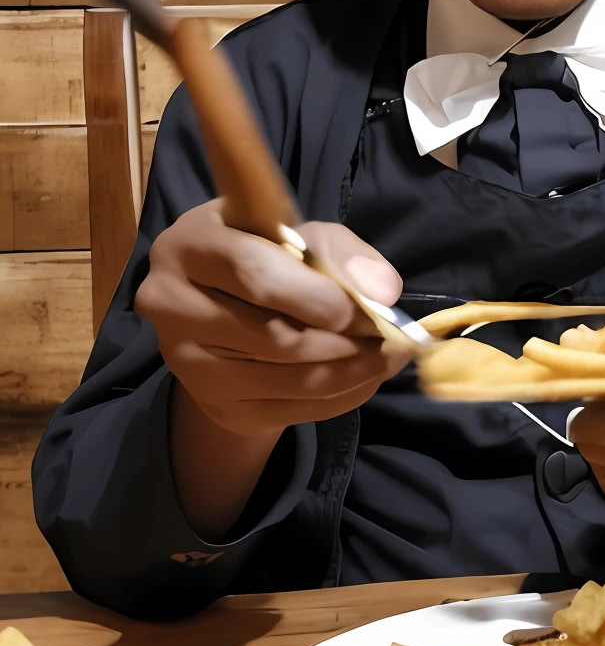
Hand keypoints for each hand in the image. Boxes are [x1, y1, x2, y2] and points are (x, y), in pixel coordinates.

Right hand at [135, 200, 405, 536]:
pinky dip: (341, 395)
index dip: (318, 297)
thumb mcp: (305, 235)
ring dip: (353, 371)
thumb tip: (383, 291)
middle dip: (346, 340)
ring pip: (287, 378)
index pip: (255, 276)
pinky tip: (366, 376)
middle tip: (394, 336)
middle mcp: (171, 304)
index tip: (370, 308)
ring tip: (389, 355)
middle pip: (272, 337)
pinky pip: (291, 410)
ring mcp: (187, 362)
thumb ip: (344, 253)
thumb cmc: (271, 254)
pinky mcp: (213, 404)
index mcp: (191, 244)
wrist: (230, 305)